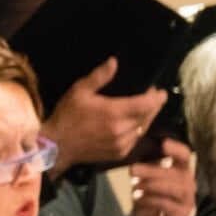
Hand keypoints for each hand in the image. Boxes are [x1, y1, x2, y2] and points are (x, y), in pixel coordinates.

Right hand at [40, 58, 167, 169]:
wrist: (56, 146)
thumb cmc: (67, 116)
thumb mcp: (79, 92)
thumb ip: (99, 77)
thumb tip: (114, 61)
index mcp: (115, 112)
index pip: (148, 104)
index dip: (157, 97)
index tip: (159, 91)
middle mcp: (123, 129)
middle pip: (149, 116)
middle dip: (153, 106)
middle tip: (152, 97)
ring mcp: (123, 144)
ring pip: (144, 128)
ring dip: (146, 118)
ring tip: (143, 110)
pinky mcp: (120, 154)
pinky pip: (136, 140)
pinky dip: (137, 131)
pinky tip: (131, 125)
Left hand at [127, 139, 194, 215]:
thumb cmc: (149, 197)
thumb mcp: (146, 180)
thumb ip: (147, 167)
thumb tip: (136, 149)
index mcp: (181, 171)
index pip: (184, 156)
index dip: (176, 149)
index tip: (163, 143)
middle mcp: (188, 184)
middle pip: (176, 173)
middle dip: (152, 170)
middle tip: (132, 169)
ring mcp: (187, 201)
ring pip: (174, 189)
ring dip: (152, 185)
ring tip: (134, 185)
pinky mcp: (181, 215)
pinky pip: (168, 205)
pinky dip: (151, 200)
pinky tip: (137, 198)